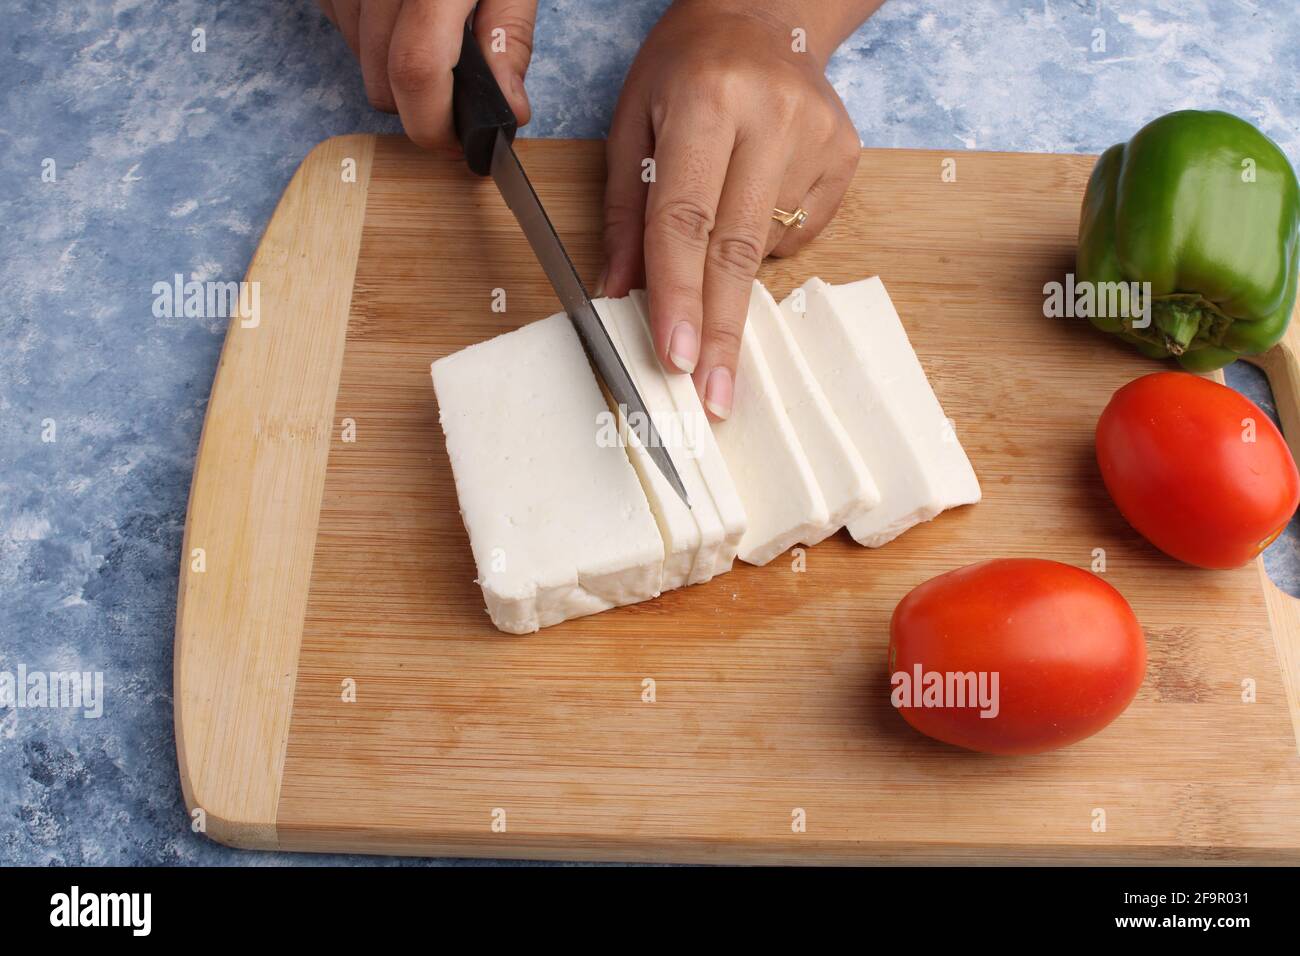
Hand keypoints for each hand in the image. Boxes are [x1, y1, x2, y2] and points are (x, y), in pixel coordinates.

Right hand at [318, 0, 536, 153]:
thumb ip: (509, 35)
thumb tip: (508, 111)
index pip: (415, 72)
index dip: (434, 125)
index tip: (462, 146)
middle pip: (381, 80)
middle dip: (422, 103)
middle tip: (461, 87)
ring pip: (358, 58)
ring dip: (394, 65)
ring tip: (432, 24)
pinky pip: (338, 21)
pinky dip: (370, 30)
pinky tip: (399, 4)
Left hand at [602, 1, 865, 418]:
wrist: (763, 15)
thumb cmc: (684, 67)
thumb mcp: (633, 123)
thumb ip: (625, 212)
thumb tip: (619, 294)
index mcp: (708, 102)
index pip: (686, 219)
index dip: (678, 296)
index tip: (675, 359)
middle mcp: (772, 117)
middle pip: (736, 251)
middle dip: (719, 331)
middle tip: (713, 398)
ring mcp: (819, 138)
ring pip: (766, 248)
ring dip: (730, 273)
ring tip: (715, 227)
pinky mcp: (846, 156)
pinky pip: (797, 234)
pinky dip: (764, 240)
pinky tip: (752, 195)